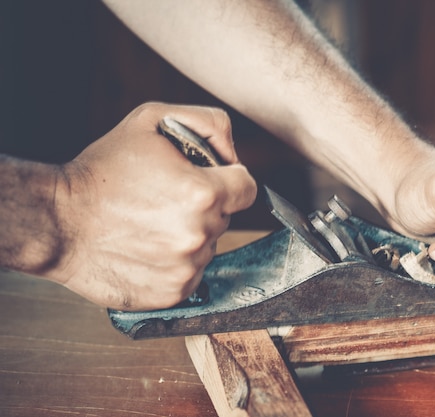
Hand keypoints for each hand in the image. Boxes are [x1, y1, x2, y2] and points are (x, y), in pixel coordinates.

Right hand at [52, 103, 256, 310]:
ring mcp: (186, 267)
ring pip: (208, 245)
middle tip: (164, 199)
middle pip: (225, 217)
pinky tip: (146, 247)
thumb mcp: (152, 120)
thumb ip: (208, 123)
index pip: (247, 188)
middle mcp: (200, 234)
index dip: (229, 180)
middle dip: (204, 206)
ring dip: (189, 235)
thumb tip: (233, 155)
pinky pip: (191, 272)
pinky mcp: (173, 293)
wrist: (56, 221)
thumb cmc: (101, 171)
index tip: (209, 180)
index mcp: (204, 193)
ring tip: (149, 224)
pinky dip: (175, 262)